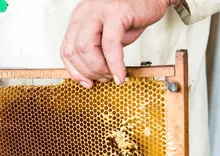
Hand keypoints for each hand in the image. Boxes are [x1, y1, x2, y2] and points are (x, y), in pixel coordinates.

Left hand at [61, 0, 180, 87]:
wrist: (152, 0)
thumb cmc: (131, 17)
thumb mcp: (107, 37)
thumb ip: (97, 53)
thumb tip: (91, 77)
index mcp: (79, 19)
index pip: (66, 50)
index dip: (75, 71)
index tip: (87, 83)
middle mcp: (86, 13)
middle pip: (74, 50)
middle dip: (88, 72)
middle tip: (104, 79)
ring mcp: (99, 11)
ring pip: (86, 48)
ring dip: (99, 69)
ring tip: (112, 75)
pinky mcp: (116, 13)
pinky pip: (110, 45)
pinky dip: (115, 64)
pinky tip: (120, 74)